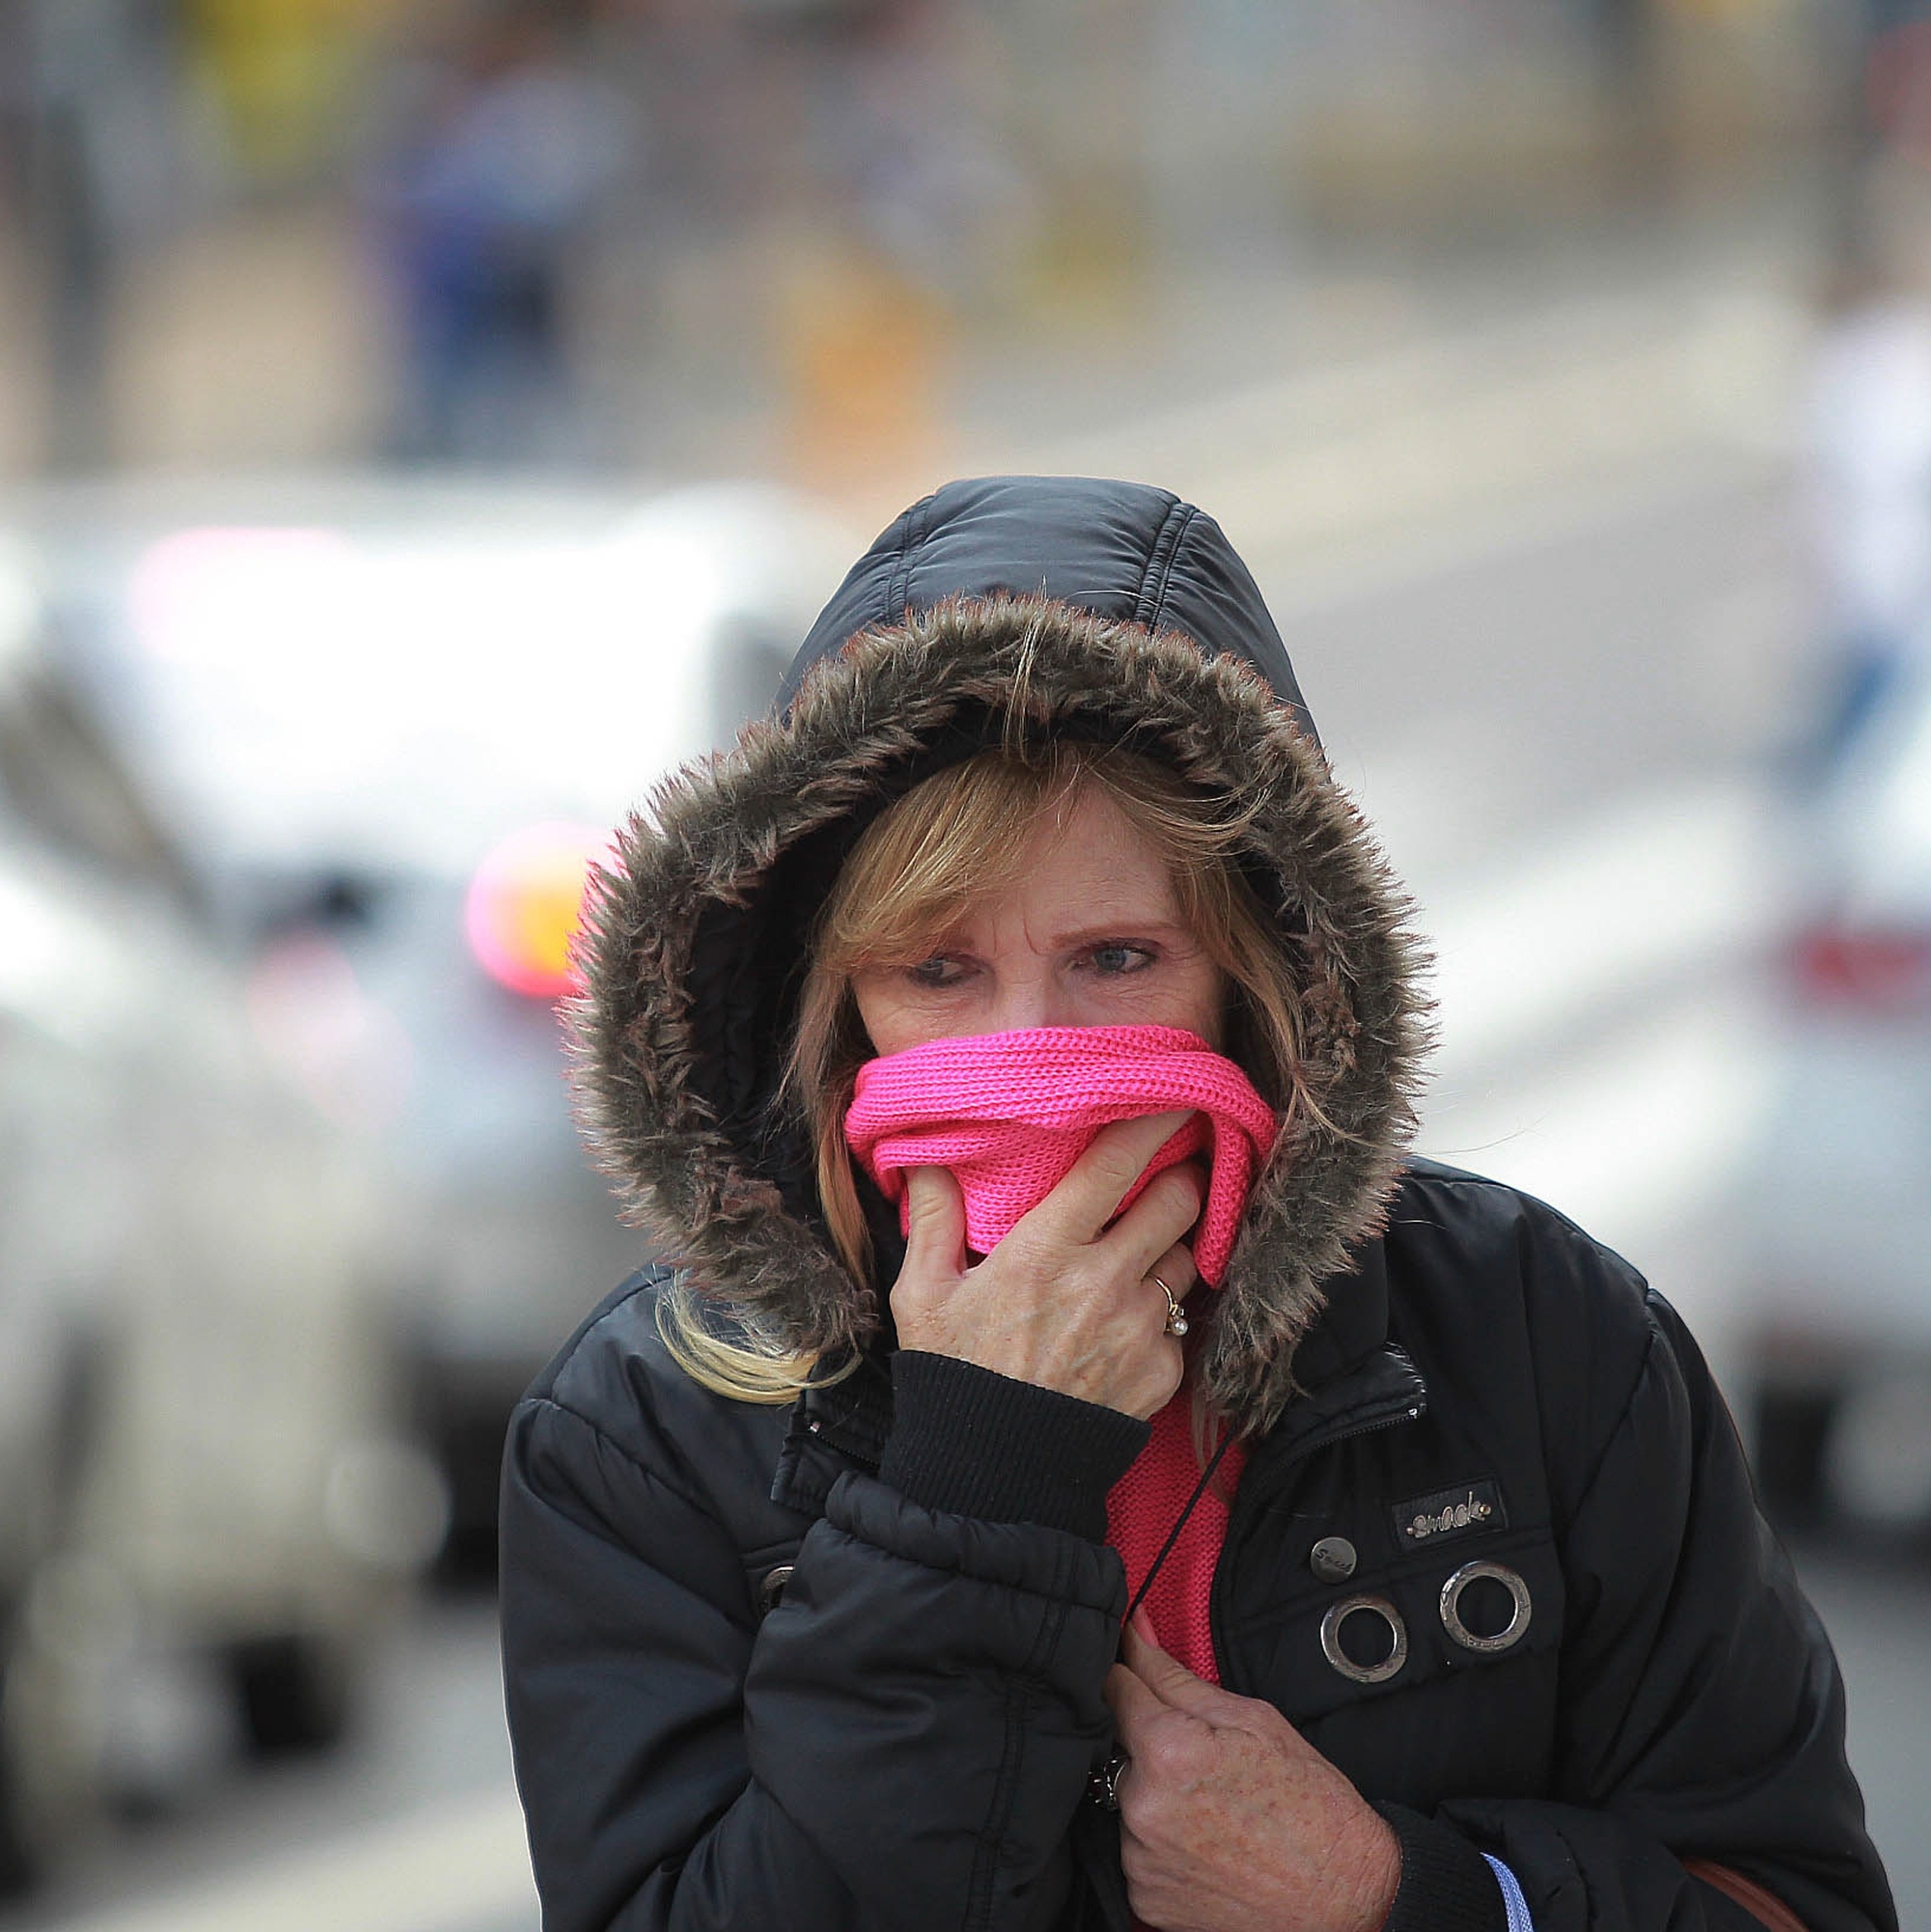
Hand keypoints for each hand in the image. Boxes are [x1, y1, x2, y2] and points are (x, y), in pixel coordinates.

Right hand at [889, 1113, 1201, 1418]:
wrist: (994, 1477)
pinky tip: (1125, 1324)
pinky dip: (1162, 1316)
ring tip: (1140, 1255)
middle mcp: (1104, 1281)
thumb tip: (927, 1158)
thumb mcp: (922, 1294)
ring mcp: (1140, 1328)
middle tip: (1167, 1175)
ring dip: (1171, 1248)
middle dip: (1180, 1180)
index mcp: (1045, 1251)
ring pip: (1187, 1259)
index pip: (1116, 1166)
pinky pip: (1180, 1323)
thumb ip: (934, 1219)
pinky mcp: (1162, 1372)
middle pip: (1178, 1201)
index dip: (1154, 1124)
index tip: (1176, 1100)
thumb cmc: (954, 1375)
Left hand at [1104, 1616, 1399, 1931]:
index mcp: (1168, 1751)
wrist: (1342, 1901)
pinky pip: (1138, 1849)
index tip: (1141, 1674)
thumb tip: (1135, 1634)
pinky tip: (1207, 1844)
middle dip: (1151, 1742)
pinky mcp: (1143, 1897)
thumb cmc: (1310, 1807)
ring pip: (1128, 1799)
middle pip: (1119, 1746)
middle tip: (1206, 1762)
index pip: (1115, 1687)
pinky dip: (1163, 1842)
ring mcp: (1140, 1859)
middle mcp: (1142, 1807)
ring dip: (1155, 1794)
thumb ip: (1178, 1677)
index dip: (1131, 1675)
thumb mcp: (1254, 1720)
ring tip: (1214, 1809)